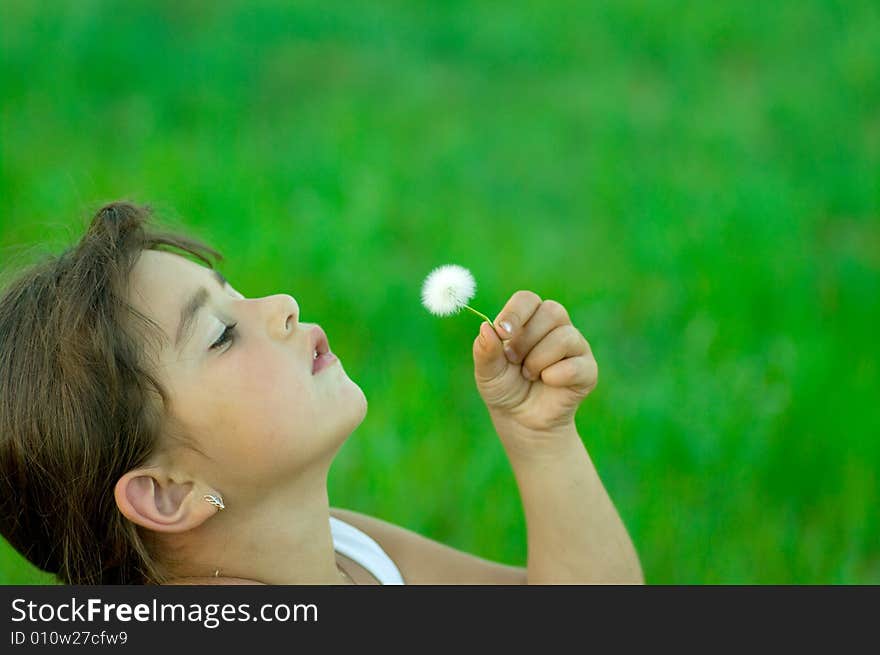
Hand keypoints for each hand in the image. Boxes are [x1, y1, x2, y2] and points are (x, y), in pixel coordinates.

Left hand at [472, 290, 597, 439]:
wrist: (521, 420)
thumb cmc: (505, 387)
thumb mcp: (487, 371)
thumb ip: (485, 350)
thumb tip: (486, 328)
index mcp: (530, 318)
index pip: (527, 299)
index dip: (515, 313)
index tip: (502, 332)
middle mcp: (556, 326)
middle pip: (551, 311)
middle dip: (526, 339)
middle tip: (513, 360)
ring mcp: (575, 346)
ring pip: (564, 337)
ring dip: (538, 360)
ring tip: (529, 375)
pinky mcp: (587, 369)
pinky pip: (575, 365)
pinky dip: (555, 376)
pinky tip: (547, 383)